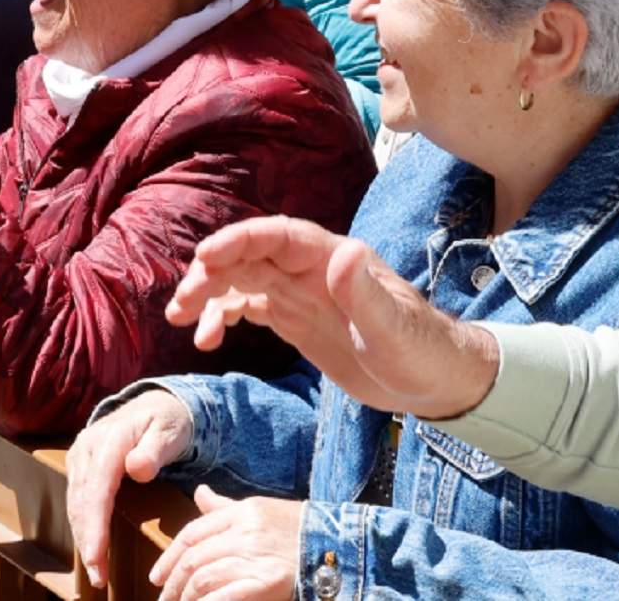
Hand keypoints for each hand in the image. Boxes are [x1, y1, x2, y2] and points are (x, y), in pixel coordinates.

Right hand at [66, 389, 195, 589]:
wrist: (155, 404)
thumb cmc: (168, 420)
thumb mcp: (171, 430)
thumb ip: (154, 450)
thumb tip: (136, 469)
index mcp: (110, 440)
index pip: (97, 488)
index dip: (95, 524)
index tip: (97, 555)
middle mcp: (88, 447)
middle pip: (82, 501)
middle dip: (88, 541)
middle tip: (99, 575)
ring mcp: (81, 456)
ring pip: (76, 504)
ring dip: (83, 539)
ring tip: (96, 571)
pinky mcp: (80, 466)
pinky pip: (78, 500)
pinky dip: (83, 527)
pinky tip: (91, 549)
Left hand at [147, 486, 298, 600]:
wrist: (337, 548)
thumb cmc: (297, 530)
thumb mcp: (260, 510)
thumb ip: (225, 507)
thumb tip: (199, 493)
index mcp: (242, 513)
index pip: (192, 533)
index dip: (169, 556)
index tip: (157, 576)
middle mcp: (245, 532)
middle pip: (194, 558)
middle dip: (173, 582)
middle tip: (163, 599)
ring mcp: (255, 557)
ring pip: (204, 577)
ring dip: (186, 597)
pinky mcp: (266, 581)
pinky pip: (224, 594)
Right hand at [166, 216, 499, 420]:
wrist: (438, 380)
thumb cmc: (423, 351)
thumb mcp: (394, 329)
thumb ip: (366, 294)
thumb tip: (344, 252)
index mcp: (334, 260)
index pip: (278, 237)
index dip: (238, 241)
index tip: (203, 259)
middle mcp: (313, 270)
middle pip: (251, 257)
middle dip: (212, 273)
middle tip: (181, 304)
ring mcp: (303, 294)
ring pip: (244, 280)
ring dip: (210, 294)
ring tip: (180, 318)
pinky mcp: (298, 320)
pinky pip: (251, 308)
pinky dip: (224, 317)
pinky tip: (207, 339)